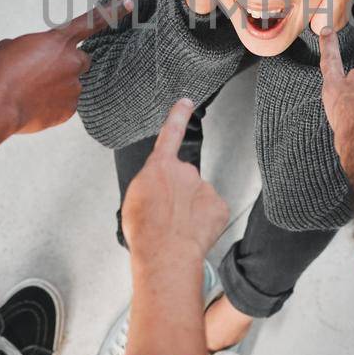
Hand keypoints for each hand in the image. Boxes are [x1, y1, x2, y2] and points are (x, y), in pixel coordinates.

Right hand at [0, 0, 129, 132]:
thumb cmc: (0, 72)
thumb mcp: (12, 46)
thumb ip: (32, 47)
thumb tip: (35, 60)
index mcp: (59, 40)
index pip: (93, 21)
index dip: (113, 11)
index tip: (130, 3)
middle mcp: (73, 62)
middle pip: (81, 59)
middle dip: (67, 64)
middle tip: (42, 72)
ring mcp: (73, 87)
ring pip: (70, 84)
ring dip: (55, 86)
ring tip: (30, 91)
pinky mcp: (69, 109)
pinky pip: (64, 104)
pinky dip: (51, 104)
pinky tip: (33, 105)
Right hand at [122, 98, 230, 262]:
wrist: (165, 253)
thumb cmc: (145, 231)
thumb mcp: (134, 199)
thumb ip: (151, 183)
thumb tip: (162, 188)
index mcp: (160, 167)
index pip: (170, 132)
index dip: (178, 115)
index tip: (186, 101)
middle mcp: (185, 171)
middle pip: (183, 179)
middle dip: (178, 194)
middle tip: (166, 217)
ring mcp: (204, 187)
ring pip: (198, 197)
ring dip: (190, 210)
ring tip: (177, 230)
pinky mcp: (219, 205)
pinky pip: (211, 211)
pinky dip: (204, 222)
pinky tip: (192, 233)